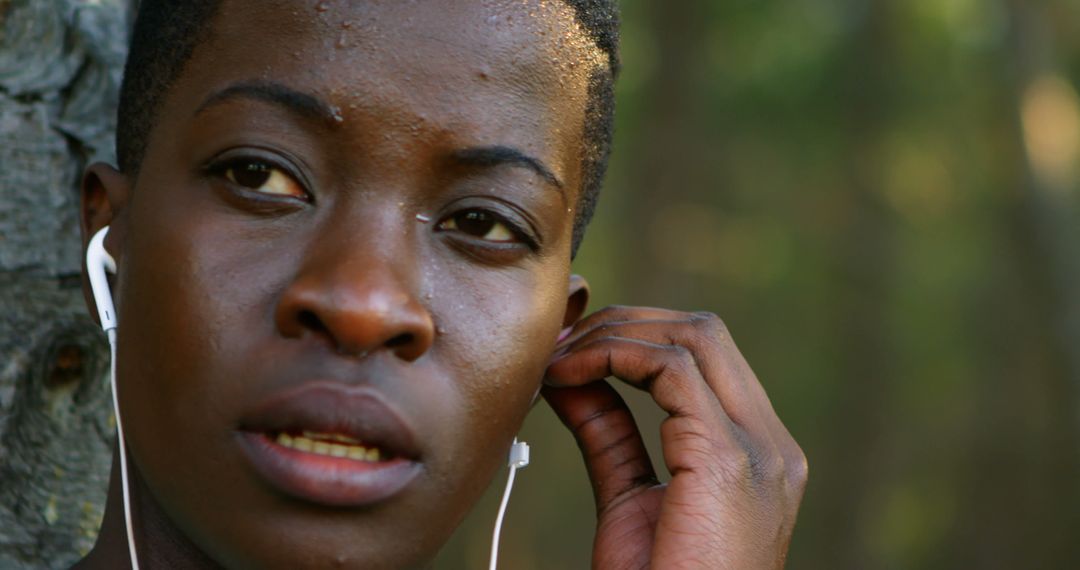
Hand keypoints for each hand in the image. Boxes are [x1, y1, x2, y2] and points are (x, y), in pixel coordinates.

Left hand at [544, 307, 806, 568]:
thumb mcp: (630, 499)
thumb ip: (609, 433)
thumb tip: (569, 378)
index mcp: (757, 452)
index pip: (706, 358)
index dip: (637, 337)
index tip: (573, 347)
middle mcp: (770, 443)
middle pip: (705, 333)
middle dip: (626, 323)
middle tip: (562, 340)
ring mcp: (758, 449)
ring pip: (693, 337)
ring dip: (614, 335)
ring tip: (559, 357)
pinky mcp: (727, 460)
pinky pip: (670, 370)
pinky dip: (613, 357)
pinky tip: (568, 375)